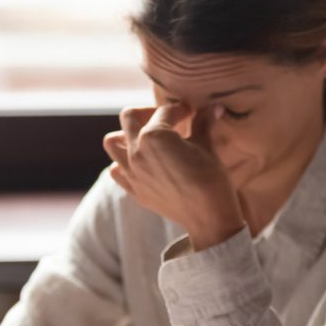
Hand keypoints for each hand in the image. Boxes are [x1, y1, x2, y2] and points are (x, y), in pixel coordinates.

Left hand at [104, 104, 244, 249]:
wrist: (208, 217)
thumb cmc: (210, 179)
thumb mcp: (206, 146)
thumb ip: (203, 123)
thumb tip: (214, 108)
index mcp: (154, 135)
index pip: (165, 112)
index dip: (181, 109)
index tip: (191, 112)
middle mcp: (136, 151)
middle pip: (129, 117)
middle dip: (148, 113)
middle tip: (165, 120)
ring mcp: (131, 172)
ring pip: (111, 142)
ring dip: (126, 135)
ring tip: (146, 139)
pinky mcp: (133, 189)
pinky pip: (116, 170)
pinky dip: (123, 162)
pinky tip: (142, 162)